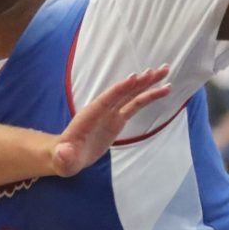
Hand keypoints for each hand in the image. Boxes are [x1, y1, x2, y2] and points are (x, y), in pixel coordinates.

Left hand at [51, 66, 170, 176]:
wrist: (66, 157)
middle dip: (140, 82)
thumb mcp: (63, 160)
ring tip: (165, 74)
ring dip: (148, 85)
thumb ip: (64, 156)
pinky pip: (134, 106)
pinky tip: (161, 91)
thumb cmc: (63, 158)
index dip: (119, 89)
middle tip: (159, 70)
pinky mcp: (116, 121)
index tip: (135, 77)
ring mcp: (109, 115)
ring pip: (131, 96)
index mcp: (88, 117)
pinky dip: (147, 98)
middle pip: (122, 93)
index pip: (106, 100)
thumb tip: (63, 153)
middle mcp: (100, 111)